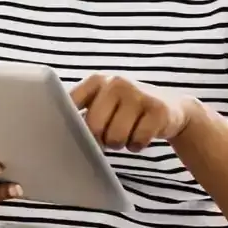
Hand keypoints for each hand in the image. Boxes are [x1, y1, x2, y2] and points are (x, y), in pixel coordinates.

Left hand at [70, 73, 194, 149]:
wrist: (171, 108)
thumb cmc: (126, 109)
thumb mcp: (103, 103)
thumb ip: (82, 112)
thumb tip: (56, 132)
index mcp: (97, 81)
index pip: (71, 105)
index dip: (71, 125)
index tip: (68, 134)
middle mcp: (116, 83)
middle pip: (94, 127)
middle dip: (100, 139)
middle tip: (109, 135)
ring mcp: (139, 94)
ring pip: (116, 137)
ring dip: (120, 144)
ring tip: (127, 133)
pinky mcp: (158, 109)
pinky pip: (137, 141)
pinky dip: (137, 146)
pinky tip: (142, 135)